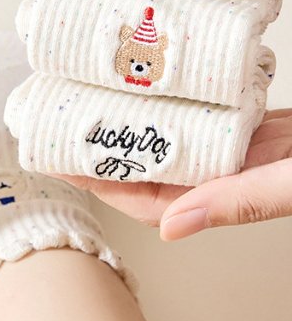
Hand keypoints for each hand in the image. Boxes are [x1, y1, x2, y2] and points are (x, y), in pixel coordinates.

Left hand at [52, 109, 291, 238]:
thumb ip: (242, 202)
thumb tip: (173, 227)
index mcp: (234, 194)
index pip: (148, 199)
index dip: (100, 182)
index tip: (60, 159)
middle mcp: (231, 175)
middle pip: (152, 171)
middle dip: (106, 152)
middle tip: (61, 123)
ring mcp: (245, 151)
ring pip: (175, 145)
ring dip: (136, 129)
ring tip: (95, 105)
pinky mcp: (259, 127)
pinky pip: (204, 122)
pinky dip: (175, 109)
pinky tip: (153, 92)